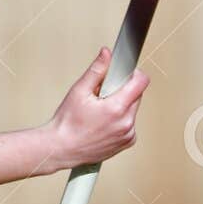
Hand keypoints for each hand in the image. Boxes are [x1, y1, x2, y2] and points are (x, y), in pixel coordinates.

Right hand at [49, 46, 149, 169]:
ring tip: (101, 111)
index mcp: (116, 108)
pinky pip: (130, 124)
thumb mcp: (79, 91)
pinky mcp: (127, 142)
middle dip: (123, 90)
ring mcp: (128, 135)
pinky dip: (120, 120)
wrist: (61, 149)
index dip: (133, 74)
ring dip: (121, 106)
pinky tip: (104, 123)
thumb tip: (106, 54)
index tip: (123, 74)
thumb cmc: (67, 124)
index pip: (141, 82)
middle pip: (137, 95)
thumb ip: (96, 70)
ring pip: (133, 110)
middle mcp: (126, 123)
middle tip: (102, 95)